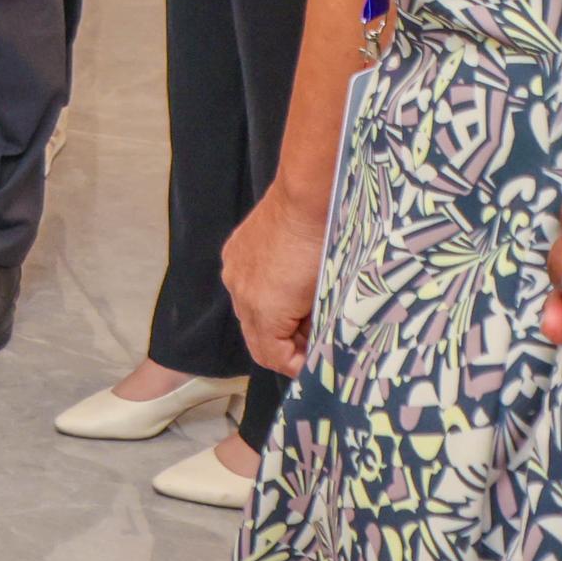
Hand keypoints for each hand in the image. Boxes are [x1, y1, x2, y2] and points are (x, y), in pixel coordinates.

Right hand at [222, 186, 325, 377]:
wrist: (308, 195)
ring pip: (248, 313)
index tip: (315, 363)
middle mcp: (240, 293)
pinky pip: (243, 286)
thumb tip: (316, 339)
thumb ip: (316, 326)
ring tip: (303, 311)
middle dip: (284, 345)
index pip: (271, 357)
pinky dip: (262, 295)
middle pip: (256, 339)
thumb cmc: (327, 243)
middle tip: (313, 341)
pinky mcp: (234, 252)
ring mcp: (234, 270)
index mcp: (264, 309)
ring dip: (272, 320)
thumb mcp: (328, 295)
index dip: (295, 365)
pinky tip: (285, 285)